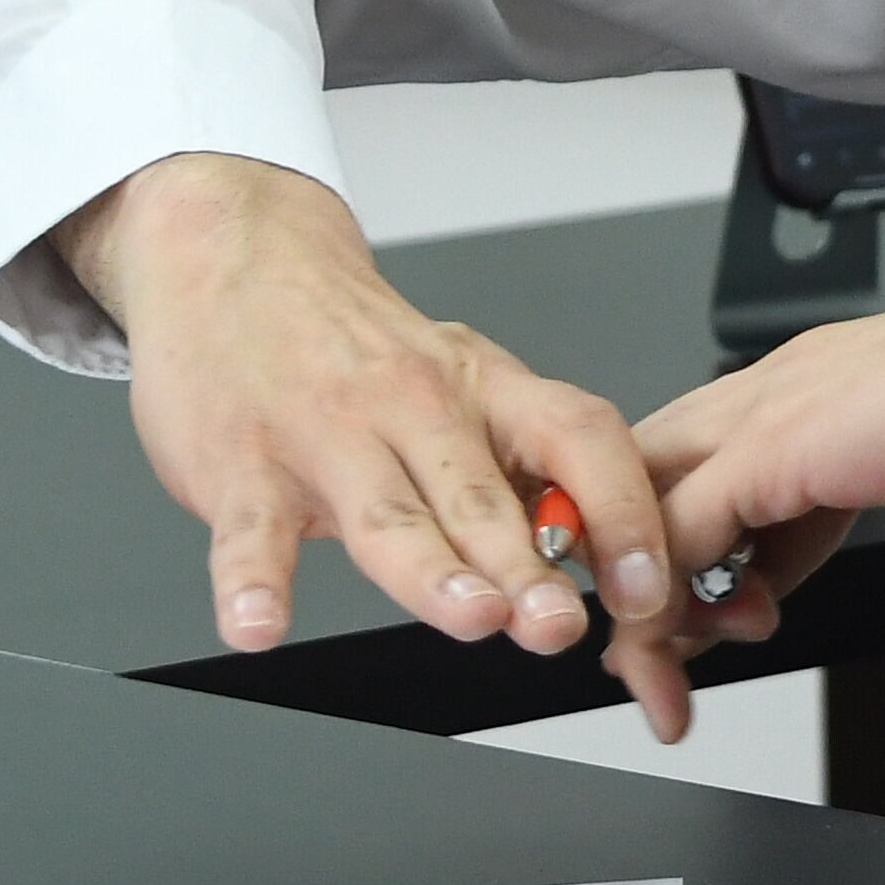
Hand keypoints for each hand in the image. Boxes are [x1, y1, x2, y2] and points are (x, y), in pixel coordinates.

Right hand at [58, 153, 687, 706]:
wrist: (238, 258)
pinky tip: (258, 625)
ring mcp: (325, 434)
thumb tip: (597, 564)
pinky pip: (250, 530)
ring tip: (471, 616)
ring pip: (387, 514)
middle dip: (529, 565)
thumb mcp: (455, 385)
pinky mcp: (241, 464)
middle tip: (560, 622)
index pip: (578, 437)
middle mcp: (413, 406)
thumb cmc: (353, 346)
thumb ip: (514, 472)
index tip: (647, 588)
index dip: (622, 512)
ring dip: (433, 571)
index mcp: (482, 388)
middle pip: (484, 491)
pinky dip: (251, 582)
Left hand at [618, 279, 884, 739]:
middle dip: (653, 573)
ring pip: (647, 500)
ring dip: (647, 596)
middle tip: (673, 661)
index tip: (746, 630)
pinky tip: (680, 650)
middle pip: (665, 480)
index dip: (726, 562)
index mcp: (845, 398)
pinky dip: (661, 594)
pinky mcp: (778, 443)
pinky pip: (674, 529)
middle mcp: (794, 391)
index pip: (735, 479)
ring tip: (668, 676)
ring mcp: (777, 409)